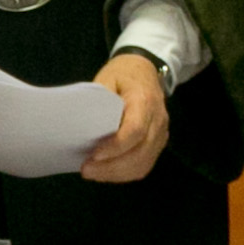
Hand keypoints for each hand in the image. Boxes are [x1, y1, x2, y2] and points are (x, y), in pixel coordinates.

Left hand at [84, 53, 171, 183]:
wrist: (145, 70)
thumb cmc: (123, 74)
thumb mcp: (106, 79)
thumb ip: (98, 102)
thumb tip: (82, 128)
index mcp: (145, 101)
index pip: (136, 130)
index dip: (116, 147)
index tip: (93, 155)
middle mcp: (158, 120)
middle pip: (141, 152)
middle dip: (112, 167)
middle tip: (86, 170)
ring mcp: (161, 133)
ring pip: (144, 163)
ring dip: (117, 174)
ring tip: (93, 173)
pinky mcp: (158, 143)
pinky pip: (145, 165)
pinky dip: (125, 174)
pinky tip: (107, 173)